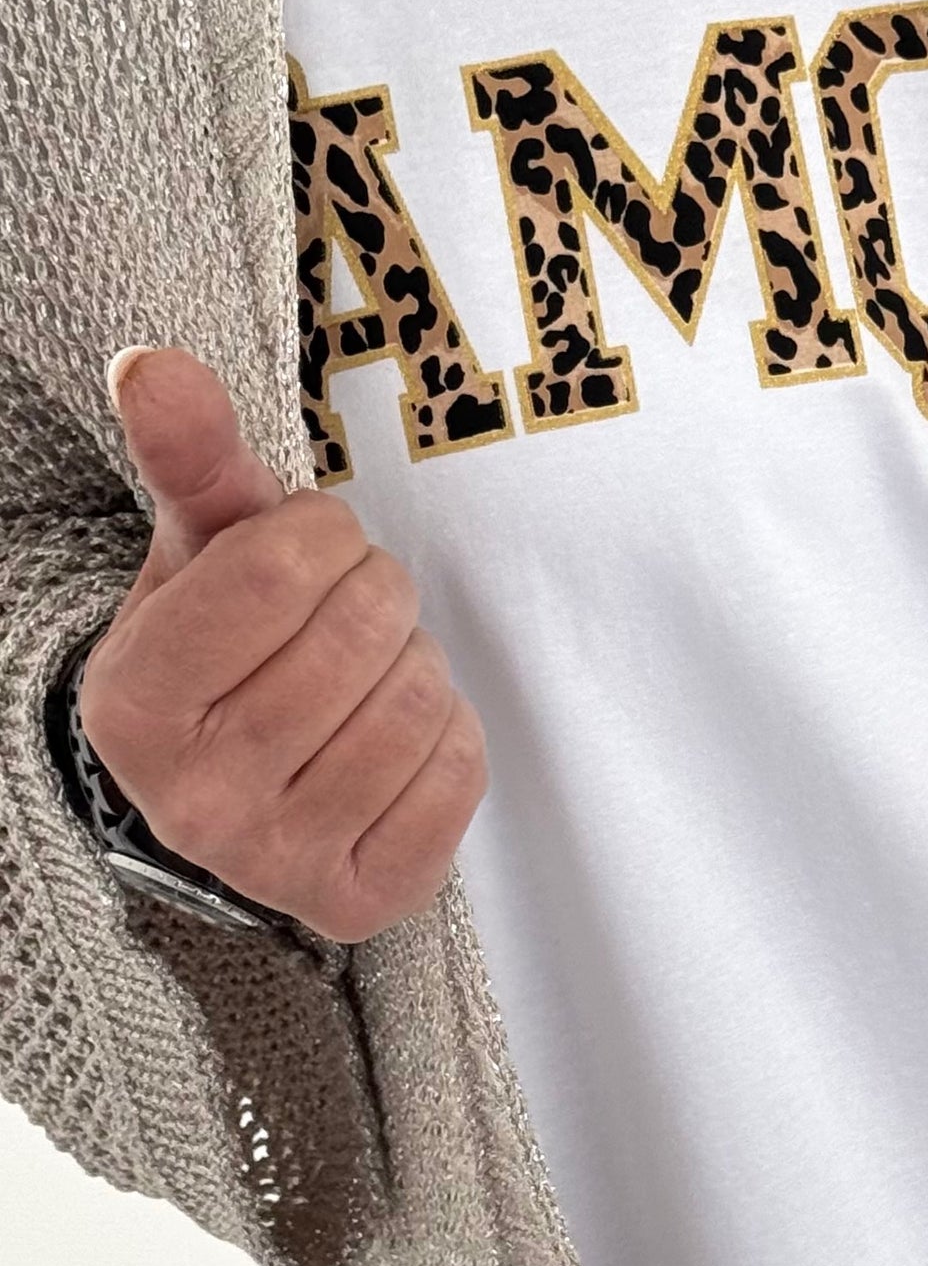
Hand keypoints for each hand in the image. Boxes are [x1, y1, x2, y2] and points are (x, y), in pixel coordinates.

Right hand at [81, 348, 486, 941]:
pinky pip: (458, 771)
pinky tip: (395, 736)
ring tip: (366, 671)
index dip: (321, 535)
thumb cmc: (228, 640)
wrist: (240, 775)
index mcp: (131, 704)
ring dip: (414, 659)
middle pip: (358, 632)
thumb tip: (154, 366)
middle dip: (374, 593)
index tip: (310, 550)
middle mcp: (191, 801)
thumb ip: (190, 454)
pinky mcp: (359, 900)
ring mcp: (274, 865)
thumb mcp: (201, 543)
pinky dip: (448, 733)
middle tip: (347, 613)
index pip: (276, 571)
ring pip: (415, 700)